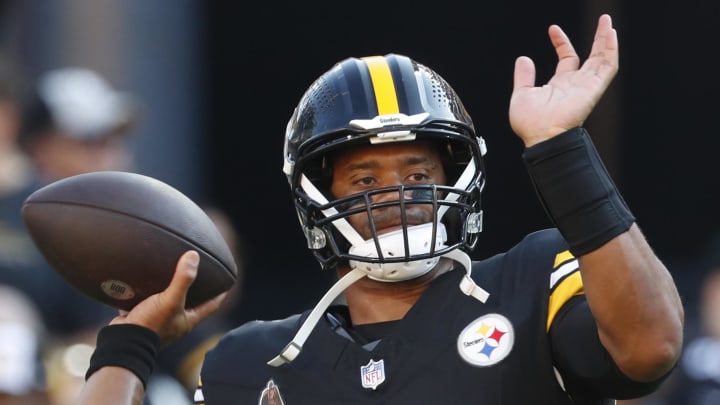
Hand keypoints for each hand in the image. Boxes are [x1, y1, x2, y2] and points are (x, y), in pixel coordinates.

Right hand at [108, 250, 227, 344]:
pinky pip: (149, 301)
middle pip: (192, 303)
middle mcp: (176, 321)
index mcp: (188, 320)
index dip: (220, 293)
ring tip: (173, 272)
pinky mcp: (143, 317)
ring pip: (169, 301)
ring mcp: (159, 320)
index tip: (226, 281)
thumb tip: (193, 256)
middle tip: (199, 273)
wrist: (121, 341)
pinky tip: (147, 279)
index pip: (212, 305)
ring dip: (172, 289)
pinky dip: (150, 291)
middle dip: (196, 290)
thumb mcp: (169, 300)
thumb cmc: (150, 325)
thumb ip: (182, 279)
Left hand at [509, 14, 618, 146]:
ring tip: (607, 22)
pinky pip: (608, 67)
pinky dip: (611, 50)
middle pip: (592, 56)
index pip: (567, 58)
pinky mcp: (594, 88)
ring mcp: (586, 86)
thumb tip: (523, 58)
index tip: (553, 29)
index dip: (561, 42)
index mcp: (560, 85)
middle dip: (597, 38)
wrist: (540, 136)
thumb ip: (524, 76)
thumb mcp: (522, 94)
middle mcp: (576, 84)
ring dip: (607, 40)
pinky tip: (611, 34)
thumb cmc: (530, 123)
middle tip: (601, 20)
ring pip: (603, 59)